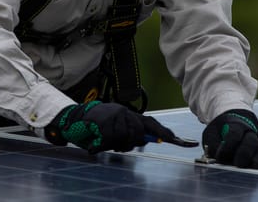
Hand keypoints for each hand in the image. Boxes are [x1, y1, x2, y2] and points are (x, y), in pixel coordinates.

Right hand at [45, 101, 174, 153]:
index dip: (165, 133)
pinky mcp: (104, 122)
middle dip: (131, 143)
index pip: (151, 123)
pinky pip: (112, 141)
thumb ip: (133, 132)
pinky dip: (104, 146)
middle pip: (139, 133)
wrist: (74, 118)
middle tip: (117, 144)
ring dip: (116, 145)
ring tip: (105, 140)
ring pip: (126, 138)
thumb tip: (152, 139)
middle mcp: (124, 112)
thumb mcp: (117, 126)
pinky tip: (96, 143)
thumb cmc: (96, 125)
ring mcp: (114, 116)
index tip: (183, 142)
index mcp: (128, 113)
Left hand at [202, 109, 257, 171]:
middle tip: (238, 165)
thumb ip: (212, 145)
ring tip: (253, 169)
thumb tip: (216, 159)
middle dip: (244, 154)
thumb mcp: (211, 134)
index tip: (219, 158)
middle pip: (251, 142)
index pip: (234, 134)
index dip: (227, 147)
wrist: (234, 121)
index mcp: (235, 125)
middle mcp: (250, 133)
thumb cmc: (221, 130)